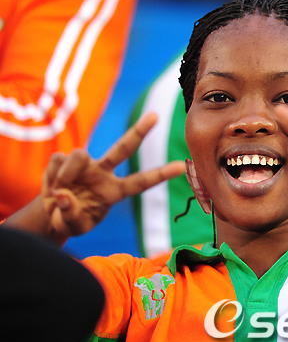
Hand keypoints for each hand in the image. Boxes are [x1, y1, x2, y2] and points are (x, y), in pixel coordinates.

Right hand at [42, 113, 184, 236]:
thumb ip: (71, 215)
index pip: (141, 183)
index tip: (181, 166)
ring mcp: (85, 165)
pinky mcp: (64, 160)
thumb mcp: (73, 226)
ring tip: (60, 191)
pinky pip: (58, 161)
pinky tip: (51, 189)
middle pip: (123, 148)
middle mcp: (104, 173)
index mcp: (115, 192)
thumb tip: (64, 194)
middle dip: (139, 131)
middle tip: (156, 115)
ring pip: (79, 154)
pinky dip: (51, 177)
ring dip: (67, 173)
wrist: (52, 213)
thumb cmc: (70, 219)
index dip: (160, 174)